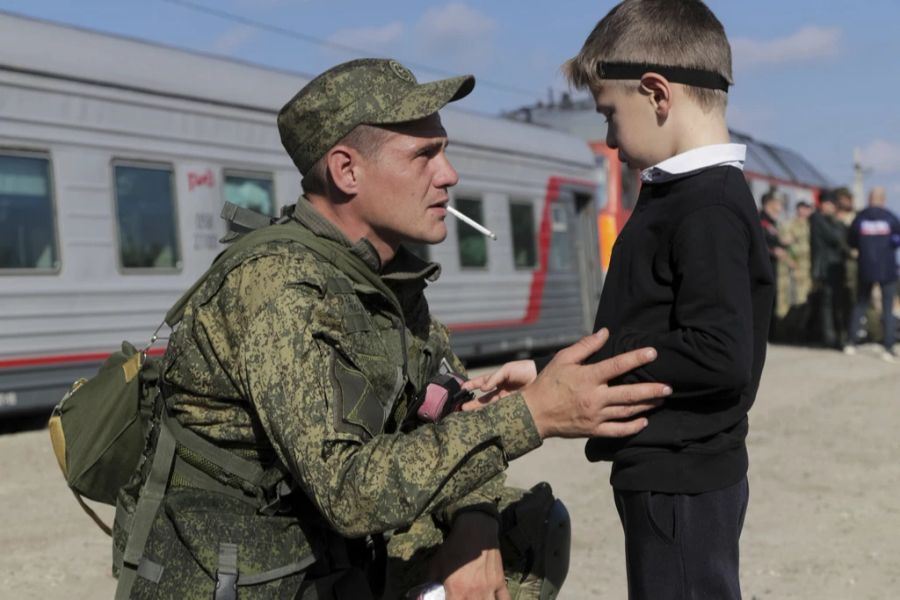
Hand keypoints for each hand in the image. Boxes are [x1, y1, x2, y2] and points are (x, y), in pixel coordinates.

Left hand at [430, 512, 509, 599]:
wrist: (475, 530)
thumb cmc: (453, 547)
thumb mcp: (435, 565)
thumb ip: (428, 584)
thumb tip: (419, 596)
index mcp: (456, 592)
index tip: (450, 599)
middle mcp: (474, 595)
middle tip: (460, 598)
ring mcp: (489, 590)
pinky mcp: (500, 583)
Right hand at [461, 360, 536, 410]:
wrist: (541, 377)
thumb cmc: (524, 370)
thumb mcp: (507, 370)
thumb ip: (494, 378)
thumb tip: (483, 389)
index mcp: (498, 380)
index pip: (481, 383)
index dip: (471, 385)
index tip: (461, 389)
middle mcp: (500, 391)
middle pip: (484, 398)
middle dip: (473, 403)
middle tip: (461, 408)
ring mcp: (506, 400)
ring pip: (490, 407)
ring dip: (479, 411)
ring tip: (468, 416)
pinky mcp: (512, 407)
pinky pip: (500, 412)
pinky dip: (492, 416)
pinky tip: (485, 420)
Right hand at [520, 328, 670, 438]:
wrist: (534, 413)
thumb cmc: (548, 383)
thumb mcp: (563, 359)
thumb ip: (585, 346)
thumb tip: (605, 332)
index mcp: (587, 378)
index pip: (617, 366)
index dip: (636, 358)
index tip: (653, 353)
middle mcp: (594, 398)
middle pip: (629, 394)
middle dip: (651, 390)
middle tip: (669, 387)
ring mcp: (595, 416)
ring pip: (627, 412)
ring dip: (646, 406)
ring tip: (661, 400)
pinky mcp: (593, 430)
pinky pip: (618, 431)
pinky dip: (633, 427)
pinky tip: (644, 421)